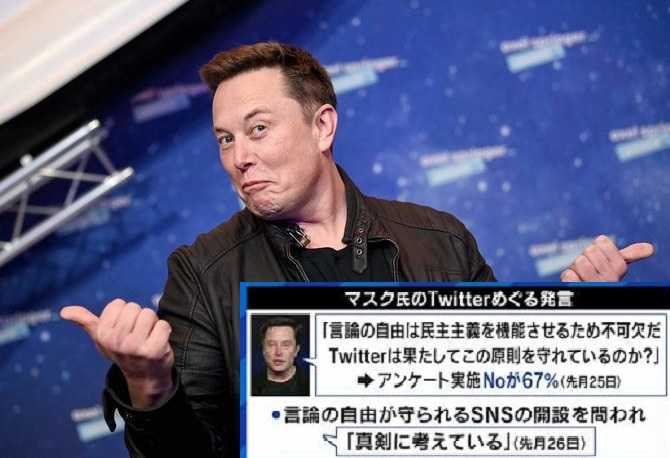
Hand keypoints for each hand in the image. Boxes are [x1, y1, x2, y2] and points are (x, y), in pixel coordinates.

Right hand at [60, 298, 174, 407]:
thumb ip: (85, 321)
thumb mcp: (101, 337)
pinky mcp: (154, 351)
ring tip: (148, 338)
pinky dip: (164, 331)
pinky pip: (163, 325)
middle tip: (138, 335)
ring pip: (149, 314)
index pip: (119, 304)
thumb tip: (64, 311)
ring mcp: (135, 347)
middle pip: (135, 308)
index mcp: (102, 334)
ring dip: (152, 324)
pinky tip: (158, 344)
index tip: (124, 329)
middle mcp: (116, 341)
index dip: (124, 314)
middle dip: (139, 318)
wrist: (144, 376)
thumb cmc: (122, 350)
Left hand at [560, 235, 654, 281]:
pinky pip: (568, 274)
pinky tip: (576, 281)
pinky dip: (569, 276)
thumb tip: (650, 248)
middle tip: (590, 268)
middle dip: (586, 257)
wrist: (591, 301)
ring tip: (582, 275)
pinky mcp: (578, 290)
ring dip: (576, 267)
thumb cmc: (604, 280)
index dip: (597, 247)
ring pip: (579, 261)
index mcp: (619, 267)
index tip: (600, 259)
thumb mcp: (618, 268)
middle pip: (589, 250)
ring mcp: (594, 285)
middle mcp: (609, 277)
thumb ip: (630, 255)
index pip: (602, 241)